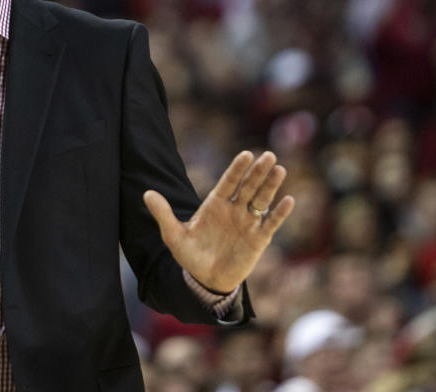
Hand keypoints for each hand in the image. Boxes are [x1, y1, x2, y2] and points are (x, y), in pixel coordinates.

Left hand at [144, 151, 293, 292]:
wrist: (205, 280)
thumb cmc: (190, 255)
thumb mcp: (173, 235)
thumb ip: (163, 214)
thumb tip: (146, 194)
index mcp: (214, 204)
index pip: (228, 182)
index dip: (237, 169)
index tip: (246, 154)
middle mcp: (234, 209)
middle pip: (248, 186)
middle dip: (258, 171)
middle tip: (268, 154)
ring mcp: (247, 223)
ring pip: (261, 200)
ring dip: (271, 185)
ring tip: (279, 169)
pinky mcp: (258, 239)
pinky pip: (271, 223)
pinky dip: (279, 213)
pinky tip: (288, 200)